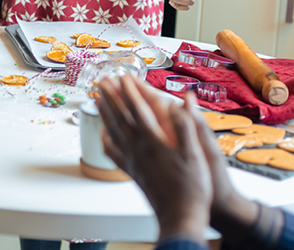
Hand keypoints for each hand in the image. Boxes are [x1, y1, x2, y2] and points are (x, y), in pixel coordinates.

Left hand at [97, 77, 211, 242]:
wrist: (180, 216)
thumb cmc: (192, 186)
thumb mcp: (197, 153)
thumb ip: (188, 124)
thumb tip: (184, 100)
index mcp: (154, 141)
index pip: (138, 108)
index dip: (131, 90)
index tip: (124, 76)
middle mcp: (139, 148)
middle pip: (120, 117)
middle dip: (111, 97)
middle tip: (102, 80)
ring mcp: (132, 161)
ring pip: (113, 132)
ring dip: (104, 113)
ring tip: (97, 99)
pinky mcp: (131, 172)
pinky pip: (113, 152)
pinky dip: (106, 140)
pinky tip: (103, 135)